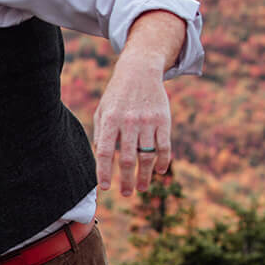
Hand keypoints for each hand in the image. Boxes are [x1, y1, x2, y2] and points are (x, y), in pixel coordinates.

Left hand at [94, 11, 183, 196]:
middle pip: (127, 159)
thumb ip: (100, 133)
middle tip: (125, 193)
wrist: (140, 71)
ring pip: (147, 156)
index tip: (105, 188)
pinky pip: (164, 146)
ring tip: (141, 188)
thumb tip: (100, 157)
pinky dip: (163, 161)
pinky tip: (160, 171)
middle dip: (126, 180)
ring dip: (145, 175)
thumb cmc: (117, 95)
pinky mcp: (164, 120)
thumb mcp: (102, 110)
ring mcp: (148, 121)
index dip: (104, 172)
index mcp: (110, 121)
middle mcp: (128, 122)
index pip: (104, 152)